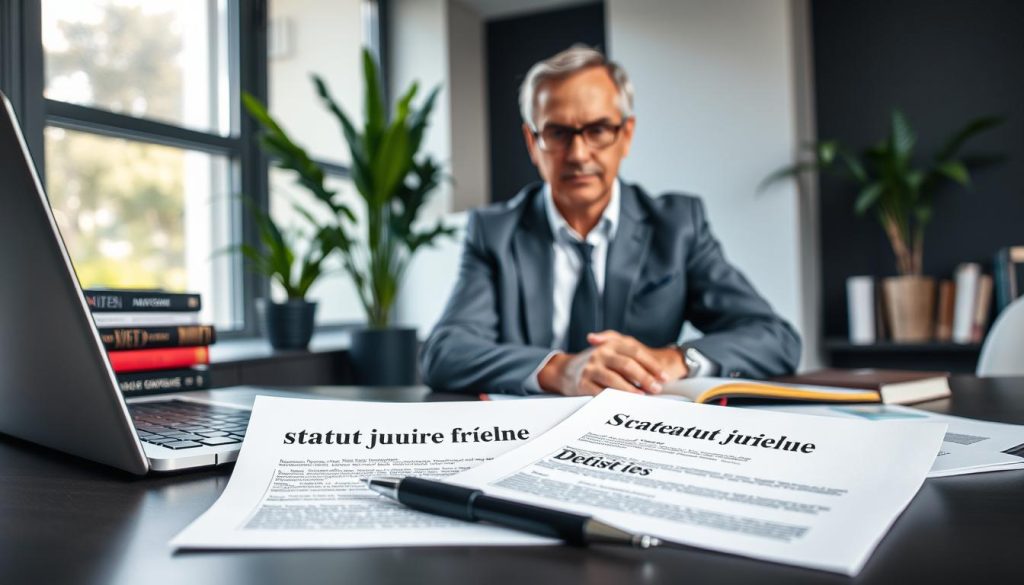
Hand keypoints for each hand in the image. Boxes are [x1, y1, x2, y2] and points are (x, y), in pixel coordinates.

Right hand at [537, 331, 687, 395]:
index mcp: (610, 344)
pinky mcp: (582, 383)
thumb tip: (654, 371)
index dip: (651, 365)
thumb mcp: (609, 349)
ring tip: (643, 396)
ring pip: (614, 379)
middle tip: (657, 388)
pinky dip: (613, 398)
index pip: (635, 352)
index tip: (663, 377)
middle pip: (627, 364)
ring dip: (631, 389)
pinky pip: (600, 392)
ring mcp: (591, 368)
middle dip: (645, 378)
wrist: (564, 370)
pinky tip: (623, 403)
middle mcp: (600, 354)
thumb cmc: (595, 363)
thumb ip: (630, 352)